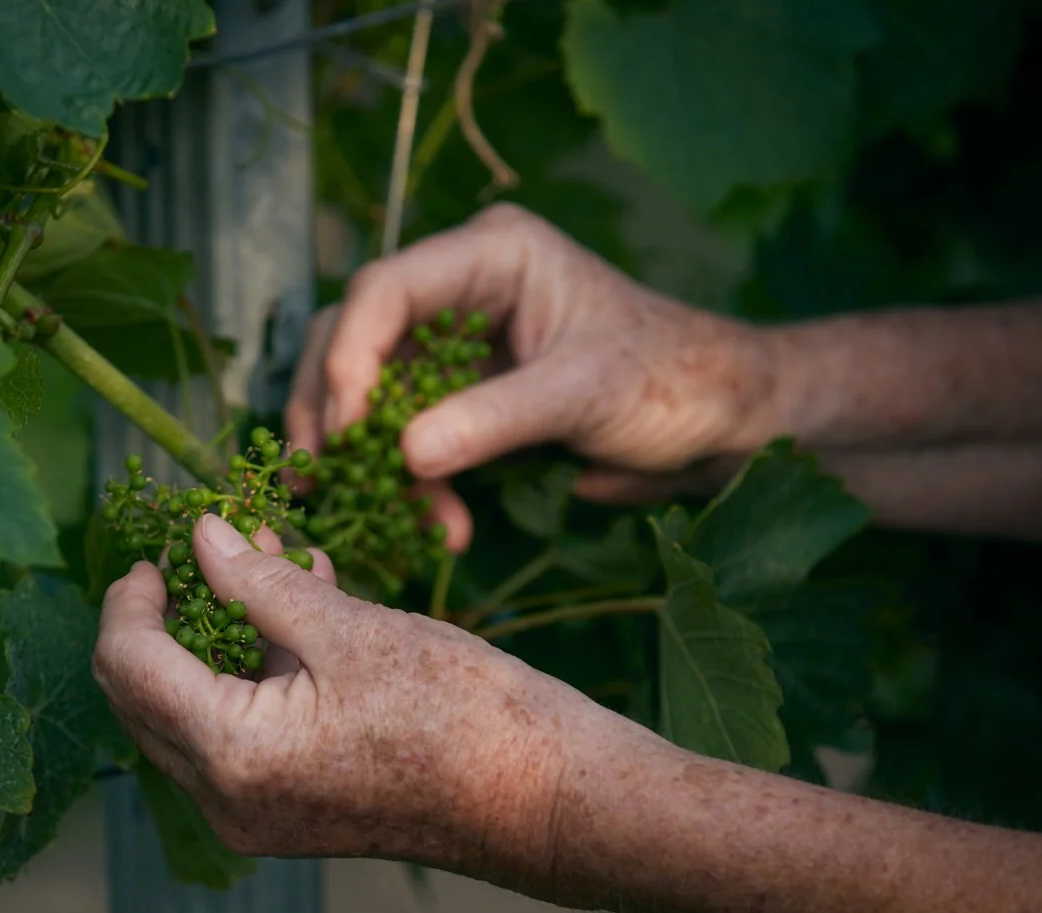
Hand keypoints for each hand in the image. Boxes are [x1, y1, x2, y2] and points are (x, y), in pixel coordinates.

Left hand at [92, 513, 651, 900]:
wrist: (546, 798)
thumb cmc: (460, 712)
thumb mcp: (349, 628)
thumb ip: (258, 581)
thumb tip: (200, 535)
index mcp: (232, 755)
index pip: (130, 666)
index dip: (131, 598)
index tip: (159, 548)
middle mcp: (229, 800)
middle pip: (147, 695)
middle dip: (168, 615)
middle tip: (203, 549)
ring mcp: (260, 811)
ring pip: (198, 708)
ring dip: (220, 631)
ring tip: (270, 554)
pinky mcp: (295, 806)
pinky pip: (246, 729)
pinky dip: (259, 667)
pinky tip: (304, 598)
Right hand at [286, 203, 777, 550]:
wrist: (719, 419)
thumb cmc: (671, 379)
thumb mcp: (585, 393)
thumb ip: (494, 420)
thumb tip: (404, 456)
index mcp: (489, 256)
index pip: (385, 290)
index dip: (349, 357)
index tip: (344, 431)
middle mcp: (458, 289)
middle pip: (352, 337)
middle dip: (334, 411)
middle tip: (322, 478)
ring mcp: (453, 344)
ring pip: (367, 392)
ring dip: (370, 459)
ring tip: (391, 520)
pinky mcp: (459, 396)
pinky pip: (404, 435)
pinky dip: (410, 483)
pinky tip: (439, 528)